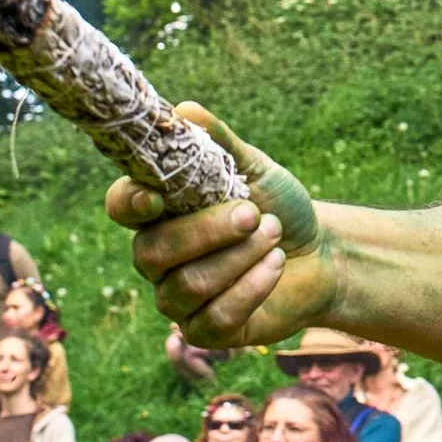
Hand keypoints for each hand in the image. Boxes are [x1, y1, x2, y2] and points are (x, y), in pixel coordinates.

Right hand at [104, 103, 328, 347]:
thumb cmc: (277, 206)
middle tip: (253, 214)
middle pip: (153, 252)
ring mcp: (178, 299)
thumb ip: (219, 143)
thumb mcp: (255, 169)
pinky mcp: (206, 331)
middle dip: (207, 232)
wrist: (321, 252)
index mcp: (161, 213)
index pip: (121, 206)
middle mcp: (158, 258)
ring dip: (240, 257)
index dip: (130, 203)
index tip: (157, 198)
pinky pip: (213, 319)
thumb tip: (185, 109)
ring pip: (187, 286)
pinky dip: (252, 287)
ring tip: (274, 235)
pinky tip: (277, 264)